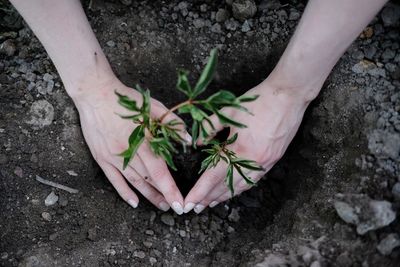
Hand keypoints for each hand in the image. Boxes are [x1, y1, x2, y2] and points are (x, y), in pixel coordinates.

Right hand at [73, 77, 189, 213]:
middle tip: (176, 207)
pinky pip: (114, 180)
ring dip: (148, 196)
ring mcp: (113, 157)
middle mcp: (128, 152)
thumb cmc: (126, 100)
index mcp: (142, 140)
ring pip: (134, 182)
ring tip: (162, 206)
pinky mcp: (102, 158)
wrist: (95, 94)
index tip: (180, 203)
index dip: (170, 189)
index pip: (159, 171)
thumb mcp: (152, 106)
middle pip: (149, 180)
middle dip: (164, 196)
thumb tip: (188, 139)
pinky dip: (124, 192)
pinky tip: (133, 202)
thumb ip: (171, 123)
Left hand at [183, 80, 310, 212]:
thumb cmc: (258, 102)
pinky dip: (240, 188)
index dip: (200, 191)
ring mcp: (265, 162)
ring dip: (225, 196)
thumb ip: (210, 127)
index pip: (214, 176)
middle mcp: (253, 161)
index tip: (189, 202)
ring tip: (211, 204)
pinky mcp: (272, 160)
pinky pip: (253, 180)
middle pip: (227, 186)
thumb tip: (197, 143)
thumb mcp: (229, 112)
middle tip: (196, 208)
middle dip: (209, 198)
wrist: (287, 96)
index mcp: (240, 149)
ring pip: (241, 186)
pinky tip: (233, 191)